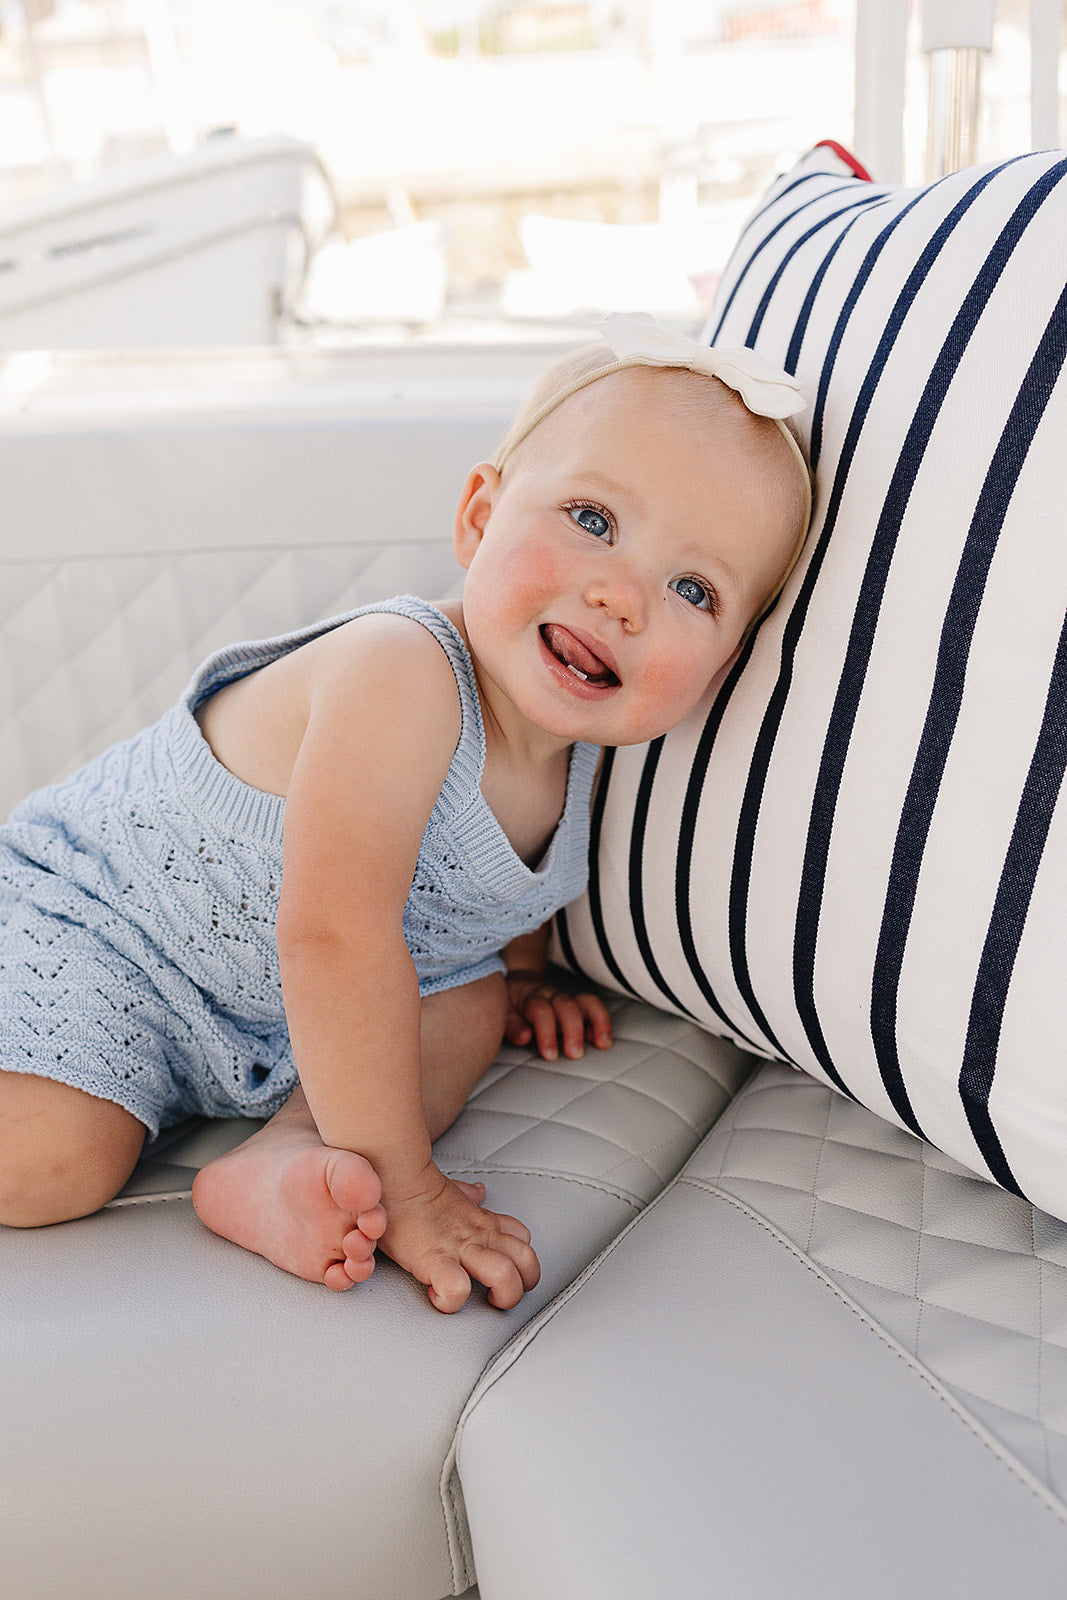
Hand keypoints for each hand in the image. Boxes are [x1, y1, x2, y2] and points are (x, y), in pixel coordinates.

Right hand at [379, 1160, 540, 1313]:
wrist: (394, 1177)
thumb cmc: (415, 1186)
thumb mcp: (451, 1187)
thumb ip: (468, 1193)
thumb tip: (478, 1191)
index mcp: (483, 1221)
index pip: (522, 1238)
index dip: (519, 1259)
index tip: (500, 1268)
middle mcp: (478, 1235)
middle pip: (527, 1261)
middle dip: (523, 1284)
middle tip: (501, 1293)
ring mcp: (460, 1248)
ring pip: (505, 1276)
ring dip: (500, 1295)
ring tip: (481, 1298)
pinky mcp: (434, 1261)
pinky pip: (457, 1289)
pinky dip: (451, 1301)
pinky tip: (438, 1296)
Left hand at [504, 969, 612, 1061]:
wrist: (517, 982)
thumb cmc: (508, 1003)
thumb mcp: (501, 1012)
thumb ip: (512, 1026)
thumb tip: (525, 1037)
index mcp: (529, 997)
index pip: (541, 1011)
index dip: (546, 1032)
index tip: (550, 1055)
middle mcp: (550, 995)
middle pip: (567, 1006)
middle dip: (574, 1030)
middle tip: (575, 1054)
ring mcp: (565, 998)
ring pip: (586, 1002)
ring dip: (597, 1022)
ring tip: (603, 1044)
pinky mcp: (576, 1003)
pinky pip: (593, 1007)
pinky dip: (601, 1022)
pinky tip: (603, 1040)